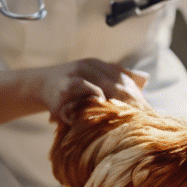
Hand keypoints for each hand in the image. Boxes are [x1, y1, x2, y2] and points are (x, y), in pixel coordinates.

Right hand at [0, 61, 148, 126]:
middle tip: (141, 121)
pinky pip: (86, 97)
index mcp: (98, 64)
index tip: (148, 112)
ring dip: (116, 107)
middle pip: (118, 84)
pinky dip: (96, 106)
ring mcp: (76, 75)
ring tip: (127, 122)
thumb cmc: (69, 86)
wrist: (37, 84)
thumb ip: (116, 77)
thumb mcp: (92, 77)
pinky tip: (103, 117)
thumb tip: (144, 79)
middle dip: (131, 103)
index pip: (124, 78)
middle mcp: (88, 66)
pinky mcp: (65, 89)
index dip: (137, 95)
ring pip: (104, 90)